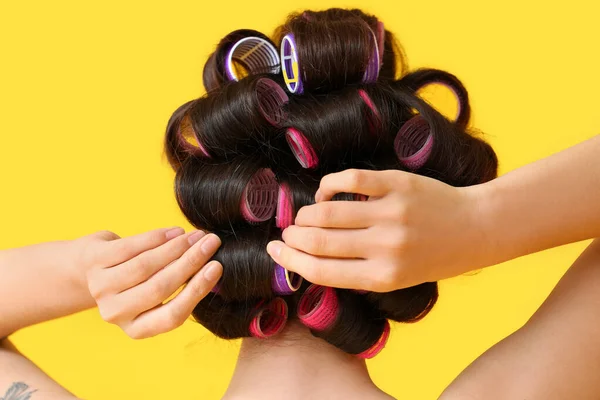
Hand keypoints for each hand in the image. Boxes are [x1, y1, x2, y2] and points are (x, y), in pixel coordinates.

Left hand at [83, 228, 221, 338]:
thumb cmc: (136, 283)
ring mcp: (102, 288)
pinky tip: (175, 232)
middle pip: (159, 288)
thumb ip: (181, 288)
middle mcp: (116, 312)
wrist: (89, 270)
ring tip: (197, 235)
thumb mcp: (155, 296)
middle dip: (190, 262)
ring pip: (146, 266)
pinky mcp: (95, 262)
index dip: (196, 290)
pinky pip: (131, 247)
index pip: (172, 316)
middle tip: (212, 243)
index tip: (216, 267)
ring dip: (176, 247)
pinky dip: (157, 237)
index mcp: (137, 328)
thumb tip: (214, 267)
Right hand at [267, 169, 487, 290]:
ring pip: (328, 212)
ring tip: (304, 216)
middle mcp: (385, 247)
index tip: (276, 251)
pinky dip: (329, 186)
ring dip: (306, 214)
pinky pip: (349, 181)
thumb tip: (310, 258)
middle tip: (288, 232)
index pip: (321, 271)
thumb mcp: (397, 279)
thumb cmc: (433, 257)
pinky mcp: (397, 184)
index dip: (290, 261)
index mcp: (382, 277)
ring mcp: (391, 213)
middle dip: (293, 237)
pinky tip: (326, 193)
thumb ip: (357, 273)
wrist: (475, 228)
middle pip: (319, 241)